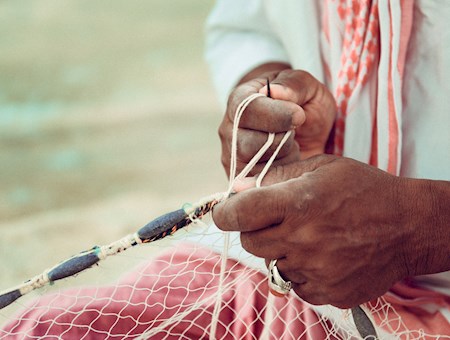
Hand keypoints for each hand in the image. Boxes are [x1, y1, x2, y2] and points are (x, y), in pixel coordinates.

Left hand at [213, 155, 449, 307]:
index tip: (226, 210)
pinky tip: (322, 254)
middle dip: (255, 229)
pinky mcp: (328, 293)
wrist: (409, 226)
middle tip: (277, 220)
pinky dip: (300, 271)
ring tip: (309, 235)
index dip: (225, 212)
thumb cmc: (364, 189)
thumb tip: (239, 188)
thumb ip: (277, 176)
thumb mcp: (322, 167)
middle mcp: (303, 240)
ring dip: (281, 250)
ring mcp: (315, 271)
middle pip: (249, 242)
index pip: (238, 214)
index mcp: (298, 203)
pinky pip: (295, 285)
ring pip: (272, 264)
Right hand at [219, 65, 335, 176]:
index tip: (300, 115)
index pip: (247, 110)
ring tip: (291, 146)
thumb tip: (277, 91)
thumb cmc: (304, 105)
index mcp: (240, 99)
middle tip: (294, 133)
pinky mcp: (240, 178)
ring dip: (280, 159)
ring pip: (252, 166)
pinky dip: (280, 176)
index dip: (277, 115)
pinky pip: (257, 184)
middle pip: (246, 144)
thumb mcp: (308, 88)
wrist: (306, 132)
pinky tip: (288, 162)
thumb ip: (295, 84)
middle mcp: (228, 128)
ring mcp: (231, 156)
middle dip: (280, 141)